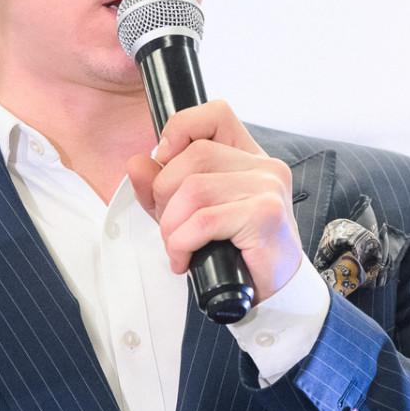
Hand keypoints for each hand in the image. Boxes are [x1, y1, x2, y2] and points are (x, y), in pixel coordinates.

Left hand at [125, 101, 303, 304]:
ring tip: (177, 247)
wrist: (273, 295)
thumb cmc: (237, 253)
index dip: (182, 128)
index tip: (164, 158)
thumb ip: (162, 187)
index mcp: (250, 158)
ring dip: (172, 225)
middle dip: (165, 193)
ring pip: (194, 189)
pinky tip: (185, 259)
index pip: (216, 115)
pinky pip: (203, 220)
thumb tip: (137, 164)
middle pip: (194, 155)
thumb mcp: (190, 214)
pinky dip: (182, 242)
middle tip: (169, 227)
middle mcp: (265, 166)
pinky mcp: (265, 215)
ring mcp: (268, 188)